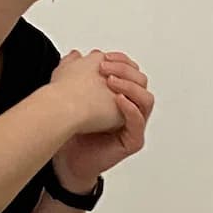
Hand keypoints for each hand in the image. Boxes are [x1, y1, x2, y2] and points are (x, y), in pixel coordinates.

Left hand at [50, 51, 153, 192]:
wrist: (67, 158)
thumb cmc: (74, 132)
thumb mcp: (74, 97)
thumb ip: (78, 75)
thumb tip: (75, 54)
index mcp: (121, 98)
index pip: (131, 73)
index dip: (122, 62)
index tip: (105, 56)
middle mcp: (130, 111)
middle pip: (142, 83)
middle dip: (126, 71)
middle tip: (106, 67)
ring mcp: (133, 126)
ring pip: (146, 101)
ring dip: (130, 87)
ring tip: (111, 81)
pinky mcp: (132, 141)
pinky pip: (138, 122)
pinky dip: (130, 109)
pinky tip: (117, 99)